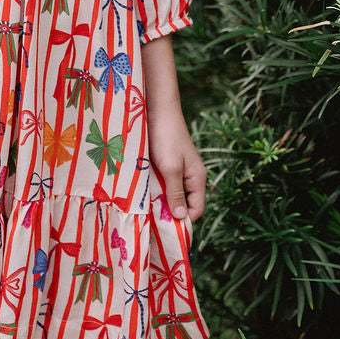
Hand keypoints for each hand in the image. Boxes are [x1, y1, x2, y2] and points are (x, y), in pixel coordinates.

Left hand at [148, 106, 206, 222]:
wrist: (157, 111)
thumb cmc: (166, 138)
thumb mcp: (171, 169)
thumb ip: (175, 193)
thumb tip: (180, 217)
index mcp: (197, 179)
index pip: (196, 210)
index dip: (182, 221)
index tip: (164, 228)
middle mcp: (190, 177)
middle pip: (183, 204)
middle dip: (169, 212)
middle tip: (151, 218)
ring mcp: (178, 170)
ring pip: (171, 194)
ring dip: (160, 200)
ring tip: (145, 206)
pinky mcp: (166, 165)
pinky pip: (163, 184)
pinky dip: (155, 189)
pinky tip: (142, 191)